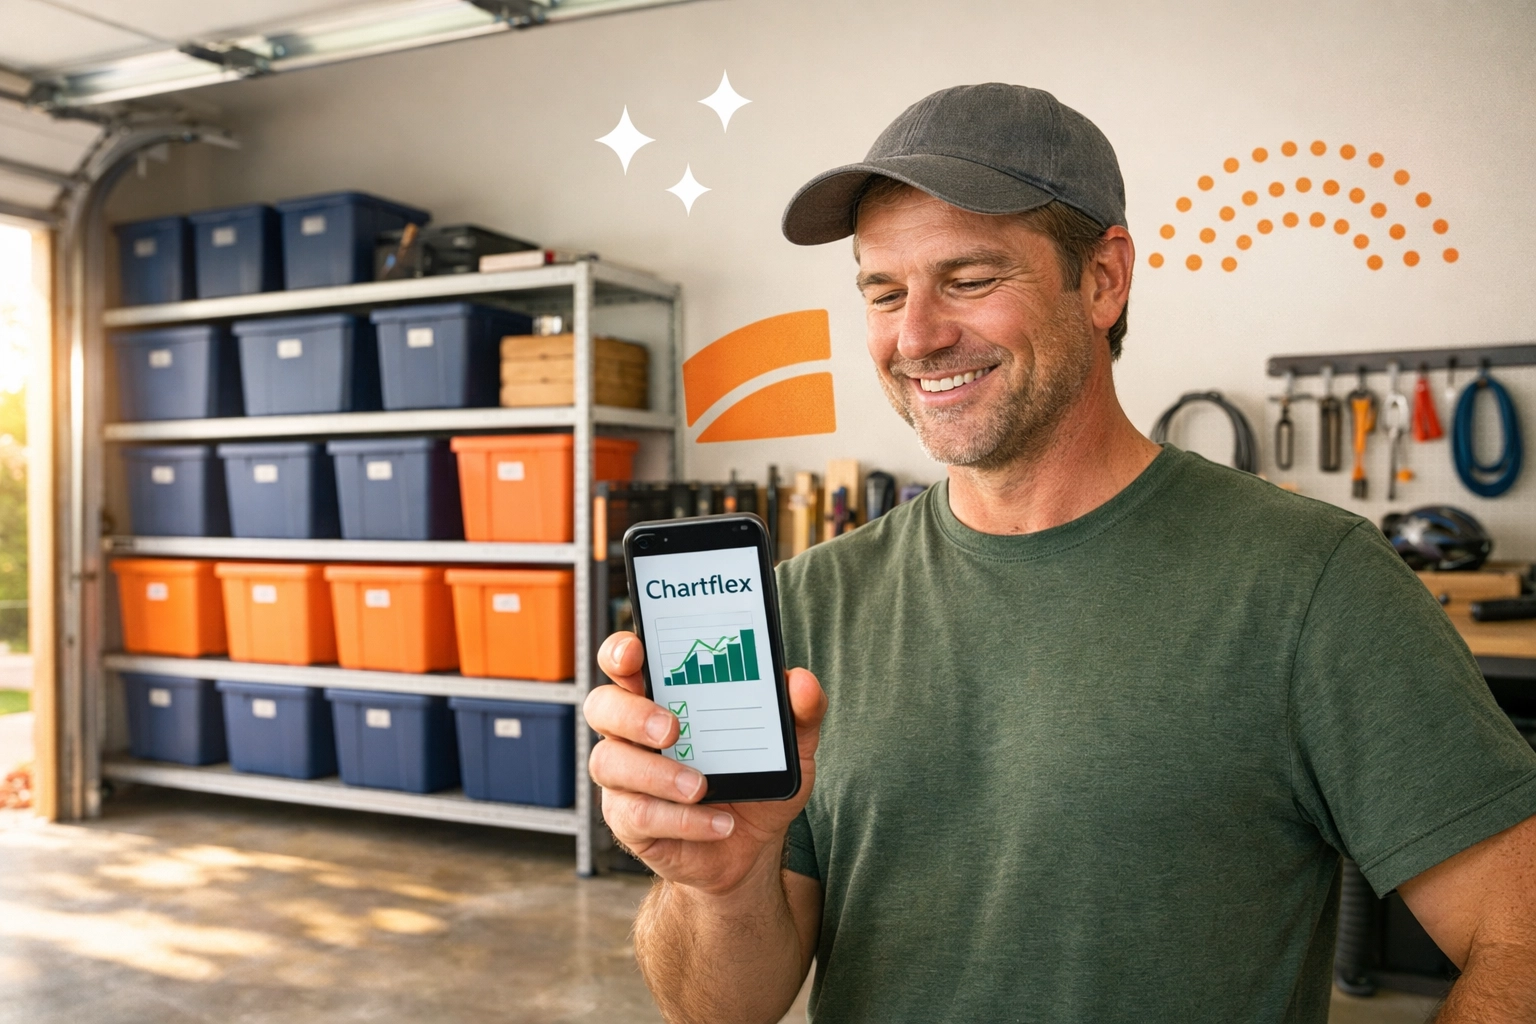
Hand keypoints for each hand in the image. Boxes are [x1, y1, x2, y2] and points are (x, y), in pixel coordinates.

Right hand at [584, 631, 825, 893]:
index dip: (620, 652)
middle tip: (671, 729)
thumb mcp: (790, 747)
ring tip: (699, 787)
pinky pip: (637, 814)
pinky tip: (717, 823)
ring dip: (655, 773)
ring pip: (609, 763)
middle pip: (602, 705)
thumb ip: (801, 711)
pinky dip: (681, 819)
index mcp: (663, 696)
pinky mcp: (628, 820)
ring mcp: (625, 777)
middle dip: (631, 713)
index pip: (624, 662)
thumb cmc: (757, 782)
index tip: (635, 653)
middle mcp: (633, 732)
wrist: (751, 849)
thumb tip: (801, 681)